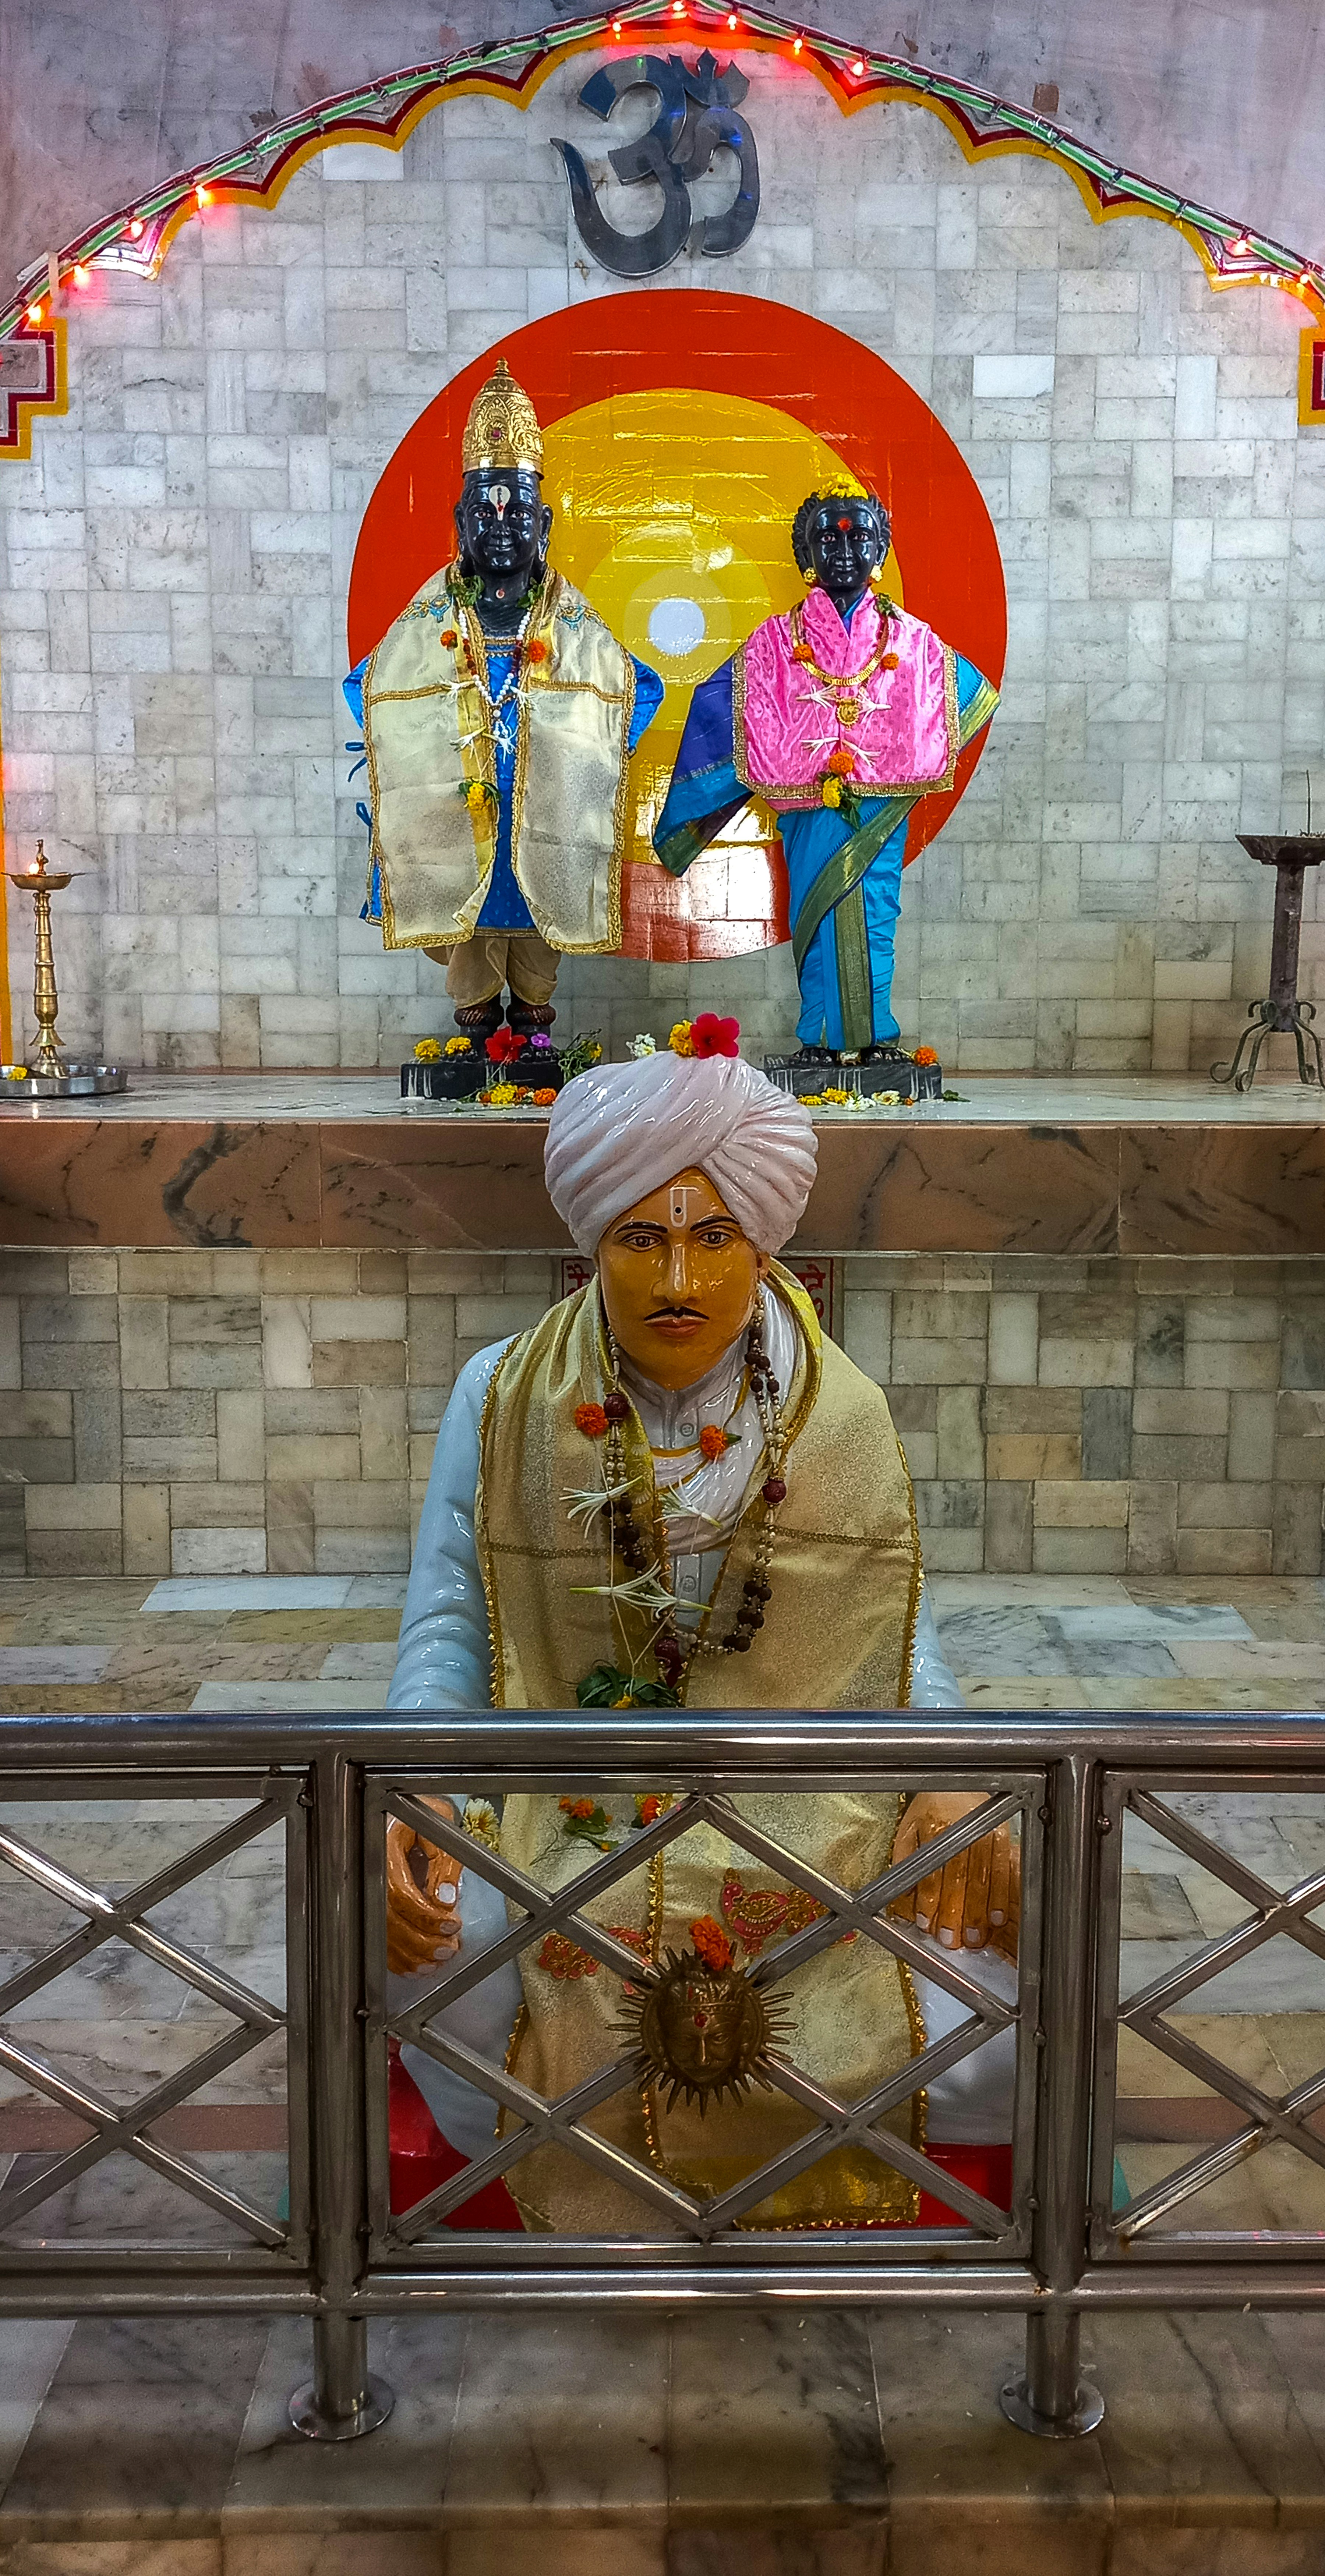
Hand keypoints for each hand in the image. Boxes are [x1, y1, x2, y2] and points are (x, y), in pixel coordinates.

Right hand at [385, 1796, 463, 1974]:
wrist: (399, 1807)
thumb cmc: (421, 1812)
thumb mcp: (439, 1820)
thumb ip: (444, 1859)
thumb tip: (446, 1899)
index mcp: (383, 1848)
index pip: (398, 1891)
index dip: (425, 1914)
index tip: (451, 1923)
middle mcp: (370, 1872)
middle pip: (388, 1919)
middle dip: (420, 1941)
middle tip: (448, 1949)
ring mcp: (366, 1890)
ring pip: (382, 1935)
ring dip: (412, 1955)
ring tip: (438, 1961)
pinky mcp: (370, 1905)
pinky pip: (378, 1940)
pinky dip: (398, 1960)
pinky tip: (417, 1967)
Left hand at [887, 1791, 1019, 1963]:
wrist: (958, 1783)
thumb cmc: (929, 1809)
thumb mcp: (907, 1828)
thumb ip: (903, 1859)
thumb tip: (902, 1895)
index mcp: (933, 1826)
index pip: (931, 1870)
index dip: (928, 1899)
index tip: (926, 1922)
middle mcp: (960, 1829)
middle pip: (957, 1879)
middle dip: (953, 1913)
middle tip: (950, 1939)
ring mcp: (984, 1833)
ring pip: (981, 1879)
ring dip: (976, 1911)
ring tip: (972, 1937)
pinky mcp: (1003, 1837)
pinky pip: (1002, 1870)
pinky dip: (999, 1895)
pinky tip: (995, 1916)